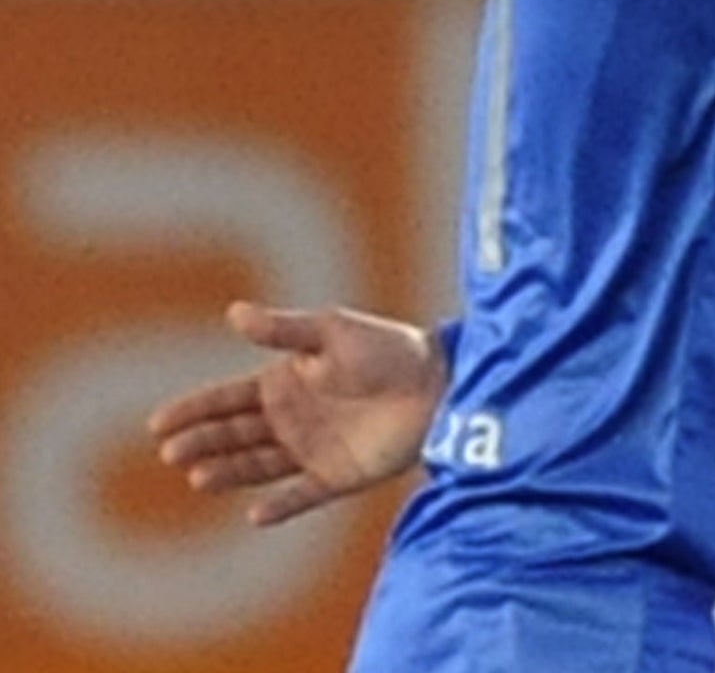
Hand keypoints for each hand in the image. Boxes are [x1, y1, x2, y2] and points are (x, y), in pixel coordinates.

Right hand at [147, 301, 446, 526]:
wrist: (440, 382)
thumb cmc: (388, 349)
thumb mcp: (333, 332)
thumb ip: (285, 330)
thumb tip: (234, 313)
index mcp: (285, 381)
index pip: (227, 399)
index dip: (194, 410)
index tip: (158, 424)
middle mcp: (292, 418)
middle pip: (235, 434)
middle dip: (202, 443)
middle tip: (173, 452)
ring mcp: (312, 449)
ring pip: (257, 466)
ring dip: (229, 472)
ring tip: (199, 477)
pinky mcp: (338, 476)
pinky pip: (301, 495)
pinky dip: (279, 507)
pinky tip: (256, 514)